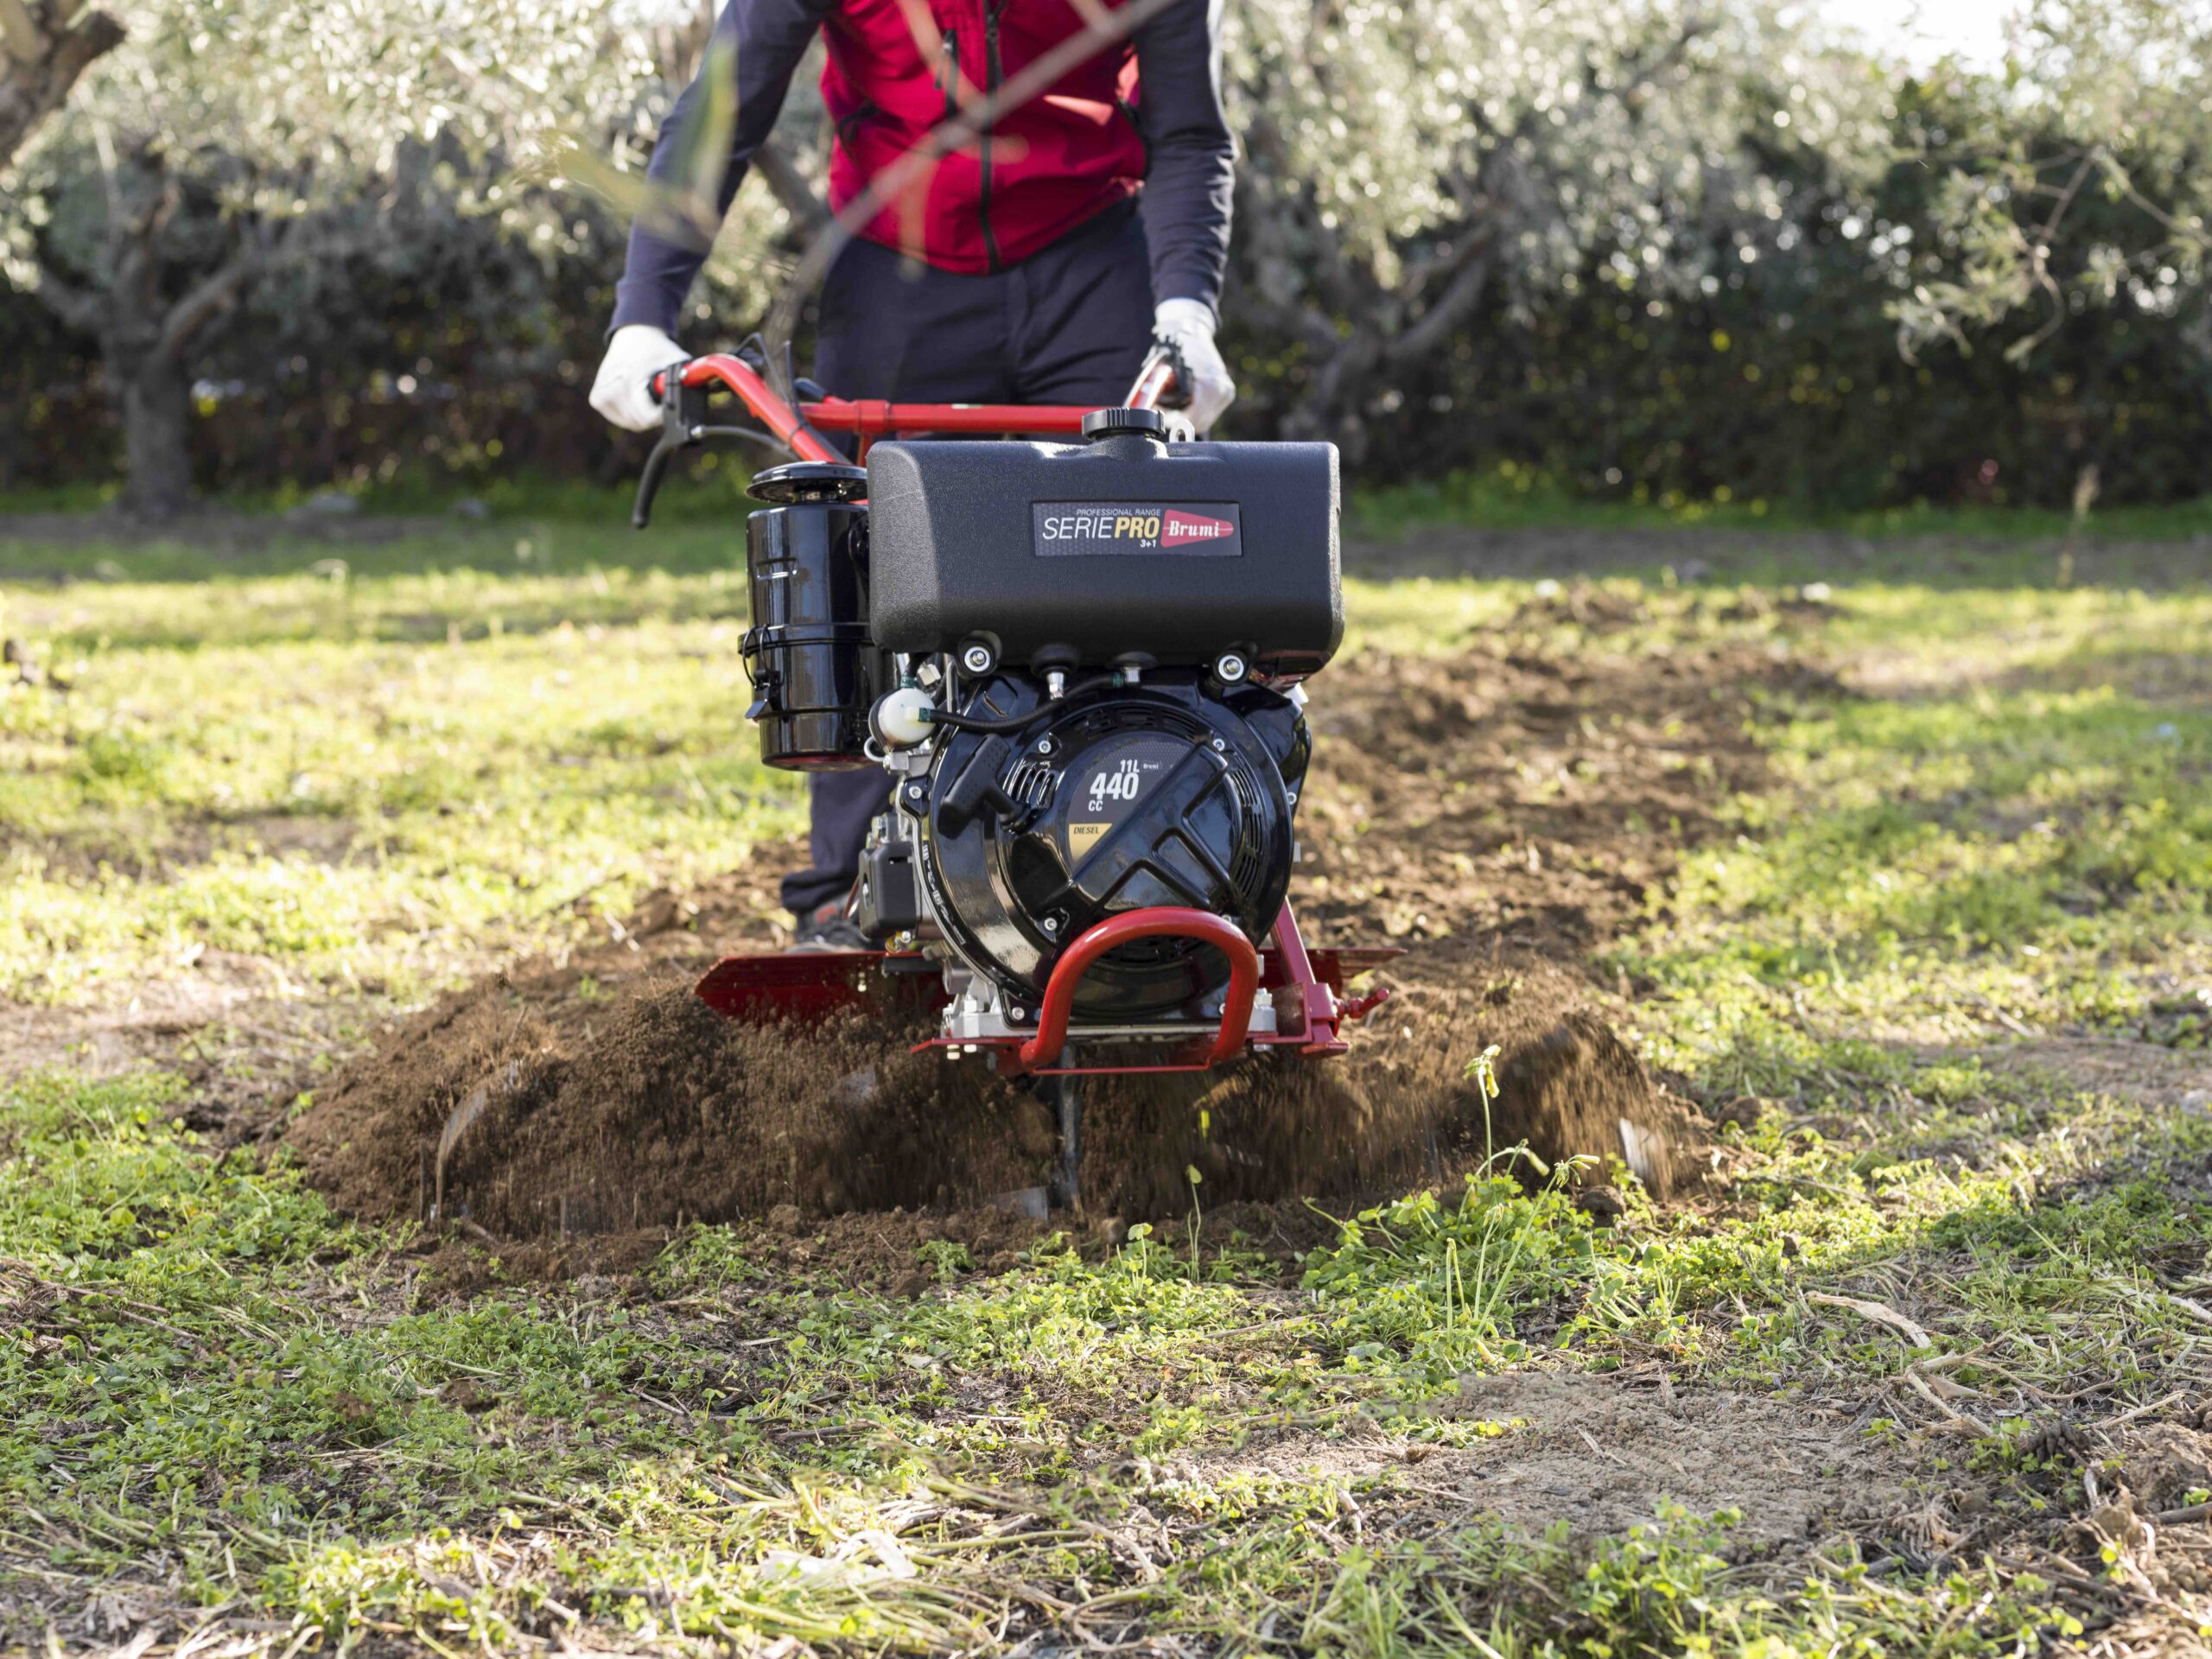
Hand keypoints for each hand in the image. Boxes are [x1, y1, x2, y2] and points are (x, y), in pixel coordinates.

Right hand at [590, 325, 685, 432]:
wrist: (634, 335)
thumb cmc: (658, 351)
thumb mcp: (678, 363)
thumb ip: (689, 382)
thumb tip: (709, 392)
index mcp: (629, 380)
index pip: (648, 418)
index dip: (663, 416)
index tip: (670, 407)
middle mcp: (612, 388)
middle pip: (641, 423)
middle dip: (655, 414)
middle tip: (660, 395)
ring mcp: (602, 395)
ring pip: (632, 423)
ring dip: (644, 414)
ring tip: (647, 393)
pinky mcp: (596, 399)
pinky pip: (622, 418)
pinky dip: (632, 412)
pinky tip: (635, 395)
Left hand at [1150, 299, 1235, 433]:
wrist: (1192, 328)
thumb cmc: (1175, 346)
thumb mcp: (1161, 369)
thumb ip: (1157, 391)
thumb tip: (1145, 410)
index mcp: (1208, 384)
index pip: (1192, 419)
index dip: (1173, 421)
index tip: (1161, 415)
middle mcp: (1221, 389)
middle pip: (1198, 423)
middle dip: (1178, 420)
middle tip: (1163, 410)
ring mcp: (1226, 391)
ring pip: (1204, 420)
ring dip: (1187, 417)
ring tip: (1173, 403)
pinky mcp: (1227, 393)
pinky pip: (1209, 412)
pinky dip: (1196, 410)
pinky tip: (1186, 399)